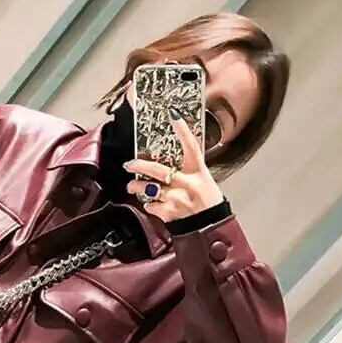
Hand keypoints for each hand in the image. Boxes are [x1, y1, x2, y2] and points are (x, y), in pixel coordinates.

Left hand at [123, 106, 225, 221]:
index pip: (191, 146)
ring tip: (133, 186)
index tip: (173, 114)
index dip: (182, 129)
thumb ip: (188, 171)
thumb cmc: (208, 203)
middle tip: (129, 164)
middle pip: (157, 169)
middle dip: (138, 165)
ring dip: (136, 187)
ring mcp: (177, 198)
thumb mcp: (204, 181)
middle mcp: (187, 183)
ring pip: (148, 188)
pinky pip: (150, 205)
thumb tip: (169, 161)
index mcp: (198, 172)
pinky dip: (148, 205)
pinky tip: (153, 204)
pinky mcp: (169, 213)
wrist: (211, 228)